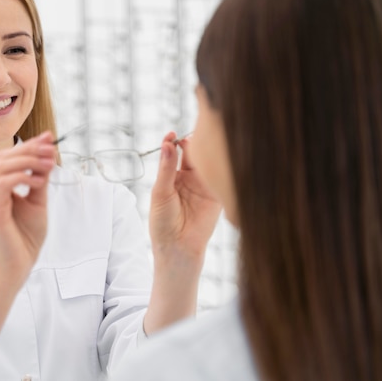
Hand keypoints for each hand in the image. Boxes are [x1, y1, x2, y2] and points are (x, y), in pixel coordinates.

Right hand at [0, 131, 55, 284]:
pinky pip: (3, 184)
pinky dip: (23, 177)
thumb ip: (39, 179)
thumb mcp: (37, 201)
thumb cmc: (26, 236)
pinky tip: (40, 182)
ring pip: (2, 167)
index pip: (8, 157)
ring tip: (49, 164)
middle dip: (29, 149)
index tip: (49, 137)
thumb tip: (47, 155)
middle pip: (3, 157)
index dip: (28, 144)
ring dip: (28, 161)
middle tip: (51, 149)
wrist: (19, 265)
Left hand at [149, 132, 221, 264]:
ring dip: (206, 152)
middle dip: (192, 142)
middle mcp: (189, 178)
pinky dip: (220, 166)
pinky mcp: (218, 194)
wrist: (178, 248)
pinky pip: (220, 177)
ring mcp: (204, 185)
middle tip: (190, 136)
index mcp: (172, 176)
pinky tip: (217, 158)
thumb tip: (167, 144)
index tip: (171, 134)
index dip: (172, 142)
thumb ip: (166, 169)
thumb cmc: (163, 223)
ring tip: (203, 143)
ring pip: (207, 162)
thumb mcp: (161, 193)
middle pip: (192, 153)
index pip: (173, 153)